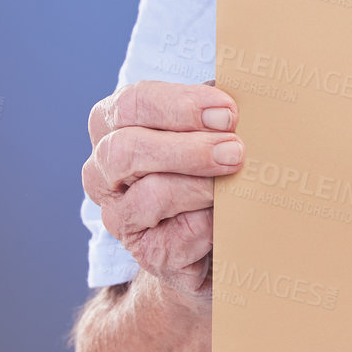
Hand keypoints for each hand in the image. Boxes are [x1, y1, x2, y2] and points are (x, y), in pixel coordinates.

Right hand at [83, 80, 242, 302]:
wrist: (220, 236)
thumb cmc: (212, 167)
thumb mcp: (211, 131)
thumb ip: (215, 114)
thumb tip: (246, 98)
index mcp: (116, 127)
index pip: (134, 102)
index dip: (181, 104)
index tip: (228, 112)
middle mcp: (105, 172)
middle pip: (126, 149)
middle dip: (187, 148)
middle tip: (235, 151)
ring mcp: (120, 217)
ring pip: (150, 196)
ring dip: (202, 186)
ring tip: (236, 182)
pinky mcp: (147, 253)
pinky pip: (177, 236)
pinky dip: (210, 223)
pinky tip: (228, 218)